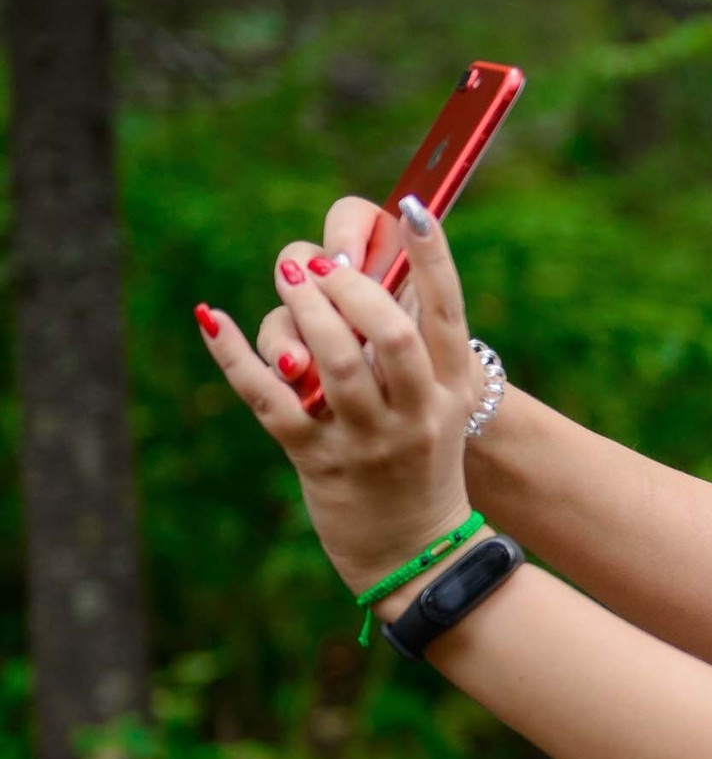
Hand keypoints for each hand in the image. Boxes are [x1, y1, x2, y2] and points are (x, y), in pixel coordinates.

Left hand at [197, 196, 480, 594]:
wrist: (414, 550)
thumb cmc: (420, 459)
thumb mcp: (437, 404)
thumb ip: (410, 345)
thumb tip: (347, 274)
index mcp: (453, 389)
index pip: (446, 312)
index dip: (431, 257)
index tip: (412, 208)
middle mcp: (415, 412)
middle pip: (385, 332)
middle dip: (346, 285)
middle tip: (316, 262)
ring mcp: (367, 438)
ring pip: (328, 360)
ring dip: (299, 308)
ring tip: (286, 275)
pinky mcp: (317, 459)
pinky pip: (266, 398)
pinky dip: (233, 354)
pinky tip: (210, 317)